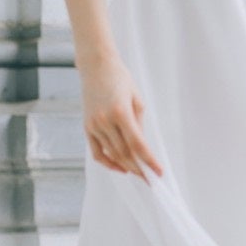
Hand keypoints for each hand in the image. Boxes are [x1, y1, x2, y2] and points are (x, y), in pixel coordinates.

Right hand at [82, 54, 163, 179]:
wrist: (96, 67)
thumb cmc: (120, 79)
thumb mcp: (136, 99)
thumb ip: (139, 124)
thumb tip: (141, 147)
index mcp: (121, 112)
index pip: (137, 144)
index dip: (149, 161)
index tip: (158, 172)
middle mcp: (105, 121)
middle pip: (124, 153)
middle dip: (139, 168)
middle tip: (150, 179)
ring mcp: (94, 125)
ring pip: (112, 154)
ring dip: (126, 166)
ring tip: (139, 174)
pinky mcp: (87, 127)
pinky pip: (97, 152)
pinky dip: (108, 162)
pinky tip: (120, 167)